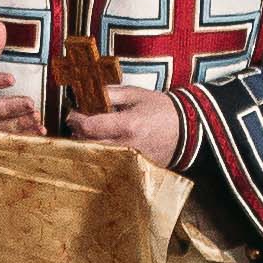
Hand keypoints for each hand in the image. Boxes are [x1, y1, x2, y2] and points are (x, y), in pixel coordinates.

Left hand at [67, 84, 186, 166]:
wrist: (190, 130)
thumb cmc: (164, 110)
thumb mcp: (138, 94)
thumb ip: (112, 93)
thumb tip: (89, 93)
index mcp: (129, 125)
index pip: (91, 126)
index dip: (77, 119)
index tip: (73, 114)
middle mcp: (128, 146)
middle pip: (89, 145)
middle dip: (79, 133)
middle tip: (77, 124)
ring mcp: (131, 161)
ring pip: (97, 157)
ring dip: (88, 146)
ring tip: (88, 134)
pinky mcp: (135, 169)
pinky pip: (111, 164)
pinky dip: (102, 156)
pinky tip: (102, 146)